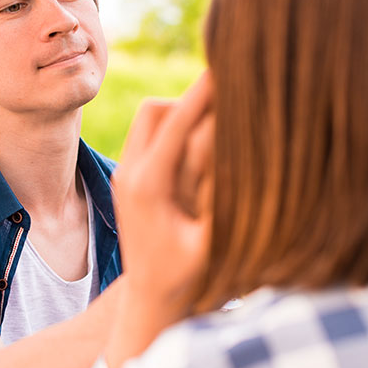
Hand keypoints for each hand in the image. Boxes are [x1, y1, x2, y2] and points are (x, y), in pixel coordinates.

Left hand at [112, 72, 213, 311]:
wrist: (150, 302)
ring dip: (180, 113)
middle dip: (189, 99)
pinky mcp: (128, 179)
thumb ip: (225, 199)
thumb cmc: (186, 280)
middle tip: (225, 95)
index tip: (223, 66)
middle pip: (155, 111)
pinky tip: (198, 140)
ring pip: (148, 120)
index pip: (176, 123)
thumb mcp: (212, 245)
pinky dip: (172, 128)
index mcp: (148, 186)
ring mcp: (125, 175)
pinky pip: (147, 136)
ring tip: (215, 120)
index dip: (202, 93)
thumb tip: (243, 153)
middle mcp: (129, 174)